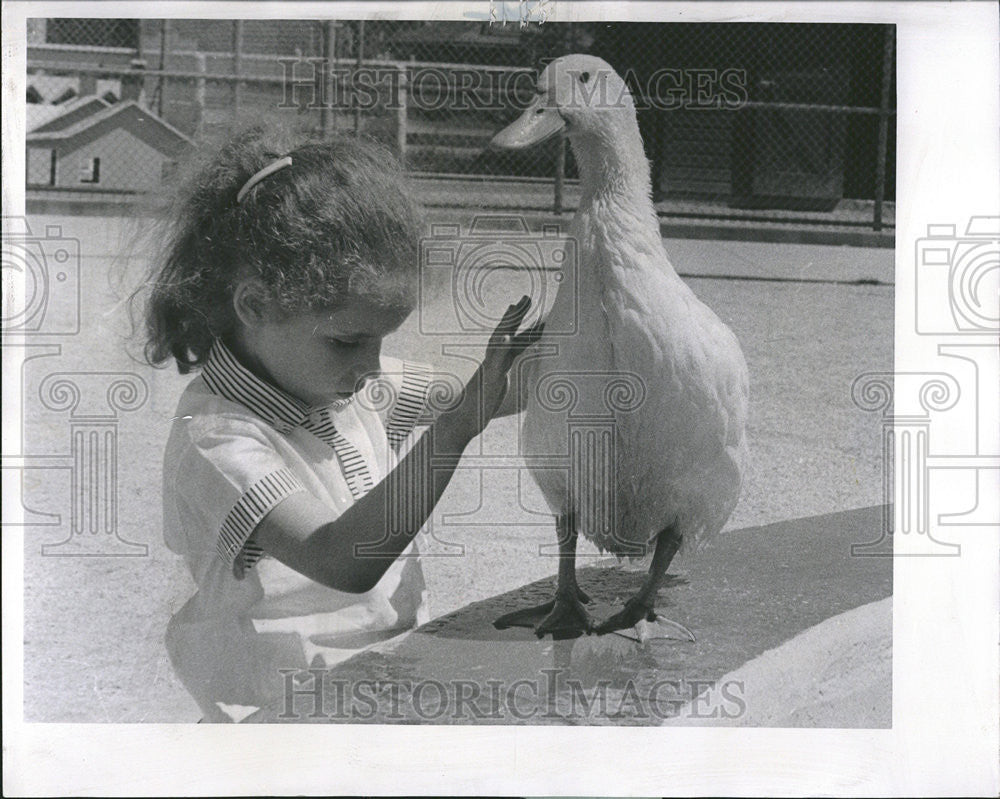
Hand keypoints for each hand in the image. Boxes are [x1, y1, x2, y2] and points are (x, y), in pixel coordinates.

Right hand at [452, 295, 544, 435]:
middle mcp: (492, 362)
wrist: (461, 421)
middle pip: (506, 334)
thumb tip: (502, 374)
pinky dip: (502, 347)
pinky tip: (509, 335)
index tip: (527, 311)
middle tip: (527, 297)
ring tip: (515, 306)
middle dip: (516, 315)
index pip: (512, 342)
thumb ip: (498, 377)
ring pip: (499, 341)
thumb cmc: (477, 408)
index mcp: (497, 364)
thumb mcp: (494, 389)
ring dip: (508, 323)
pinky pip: (496, 360)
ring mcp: (489, 368)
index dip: (522, 326)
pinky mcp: (488, 377)